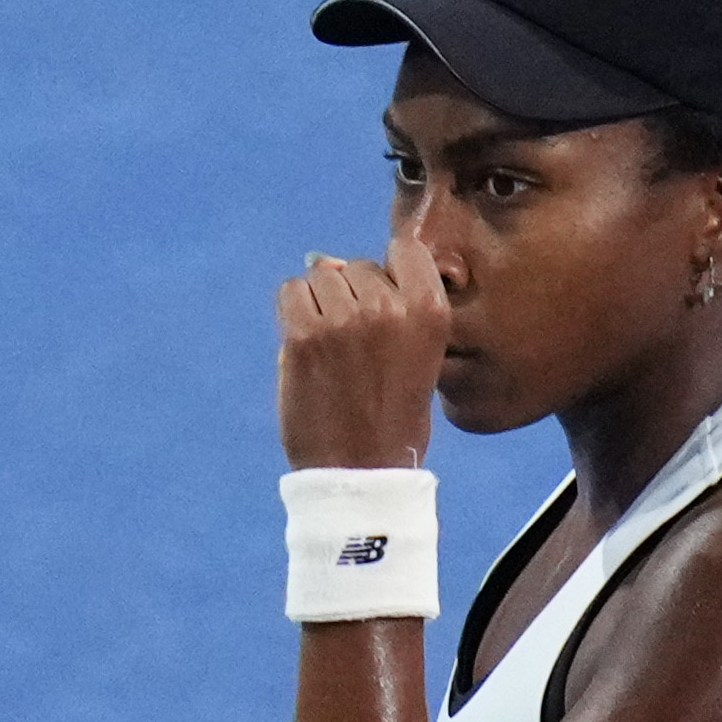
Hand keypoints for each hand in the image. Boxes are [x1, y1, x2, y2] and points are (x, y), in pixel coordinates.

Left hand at [276, 231, 447, 469]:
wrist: (361, 471)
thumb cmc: (391, 415)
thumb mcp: (417, 354)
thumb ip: (390, 303)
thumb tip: (327, 260)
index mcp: (430, 312)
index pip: (405, 249)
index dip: (389, 271)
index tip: (384, 303)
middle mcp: (390, 308)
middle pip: (357, 266)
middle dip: (352, 295)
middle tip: (354, 347)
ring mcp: (345, 319)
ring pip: (320, 275)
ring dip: (320, 303)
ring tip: (331, 350)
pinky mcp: (304, 335)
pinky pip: (291, 292)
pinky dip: (293, 312)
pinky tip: (306, 347)